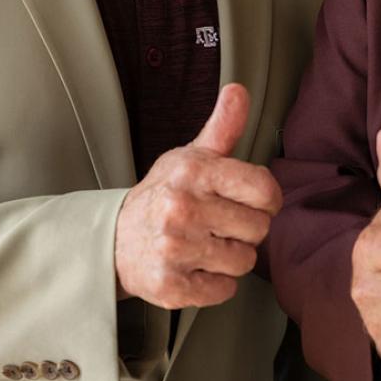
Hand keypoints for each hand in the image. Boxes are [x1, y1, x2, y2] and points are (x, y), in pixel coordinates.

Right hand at [114, 83, 282, 308]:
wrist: (113, 239)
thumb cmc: (164, 194)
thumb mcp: (190, 156)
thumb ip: (222, 127)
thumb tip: (239, 89)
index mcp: (194, 172)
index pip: (264, 189)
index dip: (266, 199)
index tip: (251, 201)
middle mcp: (183, 208)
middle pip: (259, 228)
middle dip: (245, 229)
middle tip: (218, 225)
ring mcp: (175, 249)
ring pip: (244, 261)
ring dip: (231, 257)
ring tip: (205, 245)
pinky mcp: (170, 286)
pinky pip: (224, 290)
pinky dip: (215, 284)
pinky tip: (195, 268)